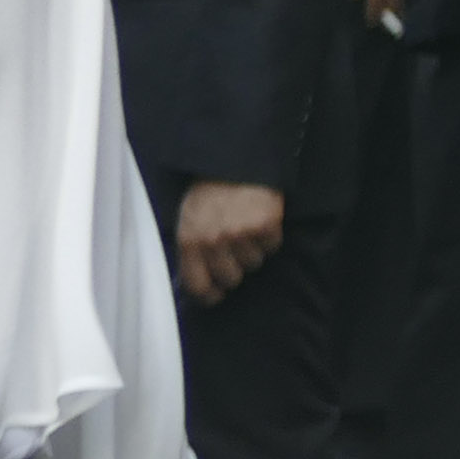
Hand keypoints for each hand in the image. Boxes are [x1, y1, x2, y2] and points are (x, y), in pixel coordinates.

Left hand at [176, 181, 285, 302]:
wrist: (233, 162)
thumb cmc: (208, 191)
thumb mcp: (187, 219)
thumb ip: (191, 248)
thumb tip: (195, 280)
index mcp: (189, 240)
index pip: (197, 284)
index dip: (208, 295)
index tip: (215, 295)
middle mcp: (214, 241)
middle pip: (231, 279)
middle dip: (234, 268)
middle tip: (232, 248)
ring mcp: (241, 235)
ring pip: (254, 264)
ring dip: (251, 250)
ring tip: (243, 226)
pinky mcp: (265, 226)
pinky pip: (271, 247)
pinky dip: (268, 237)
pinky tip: (257, 219)